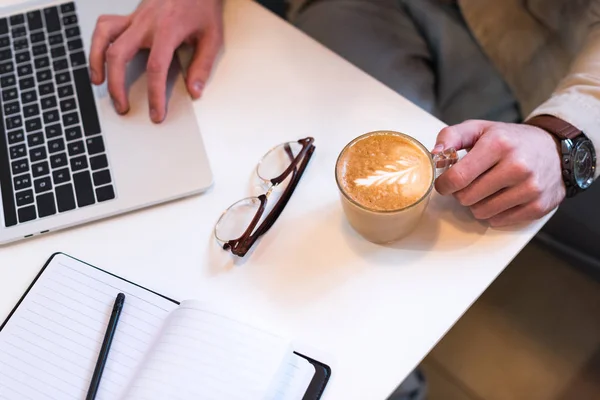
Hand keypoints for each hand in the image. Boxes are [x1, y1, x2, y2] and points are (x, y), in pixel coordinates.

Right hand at [89, 0, 223, 122]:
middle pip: (119, 55)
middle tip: (122, 106)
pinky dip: (97, 43)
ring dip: (96, 61)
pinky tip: (100, 58)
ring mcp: (134, 18)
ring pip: (103, 37)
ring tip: (98, 83)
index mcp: (168, 29)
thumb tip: (195, 91)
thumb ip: (202, 65)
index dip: (154, 94)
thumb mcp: (212, 36)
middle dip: (116, 85)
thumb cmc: (203, 6)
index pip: (156, 67)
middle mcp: (146, 23)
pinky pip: (105, 26)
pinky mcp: (130, 15)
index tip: (156, 113)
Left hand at [433, 120, 565, 226]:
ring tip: (486, 190)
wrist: (555, 149)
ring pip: (481, 212)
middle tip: (469, 183)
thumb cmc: (510, 140)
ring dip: (476, 204)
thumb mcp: (480, 129)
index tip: (445, 183)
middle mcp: (517, 166)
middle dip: (461, 193)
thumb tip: (435, 154)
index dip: (444, 184)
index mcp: (498, 144)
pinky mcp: (538, 206)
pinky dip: (493, 213)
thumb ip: (452, 136)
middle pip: (466, 198)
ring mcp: (530, 188)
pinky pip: (498, 221)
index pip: (457, 178)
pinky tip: (500, 198)